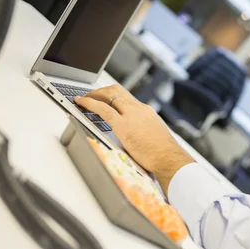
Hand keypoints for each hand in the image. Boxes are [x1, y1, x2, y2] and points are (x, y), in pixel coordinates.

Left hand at [74, 84, 193, 192]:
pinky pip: (102, 109)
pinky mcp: (123, 125)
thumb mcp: (153, 135)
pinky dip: (89, 103)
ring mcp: (131, 115)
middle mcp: (138, 109)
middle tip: (90, 96)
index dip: (111, 95)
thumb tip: (134, 136)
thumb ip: (142, 130)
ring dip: (93, 94)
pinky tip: (80, 103)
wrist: (168, 158)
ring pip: (109, 95)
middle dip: (100, 91)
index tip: (103, 98)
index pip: (126, 97)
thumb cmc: (163, 153)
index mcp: (146, 111)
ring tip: (83, 99)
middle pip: (116, 90)